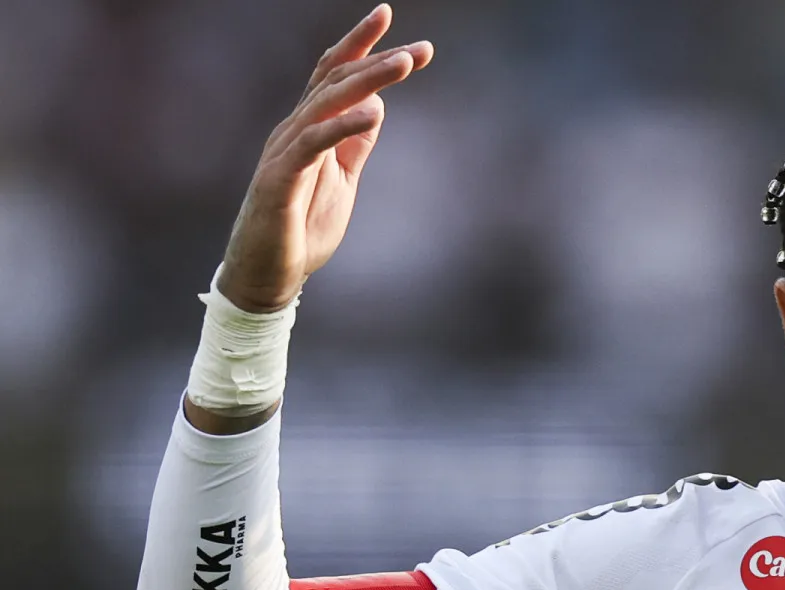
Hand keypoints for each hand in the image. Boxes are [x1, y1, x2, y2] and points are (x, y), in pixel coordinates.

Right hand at [217, 4, 432, 311]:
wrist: (267, 275)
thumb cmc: (301, 227)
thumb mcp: (341, 178)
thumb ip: (354, 143)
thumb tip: (376, 107)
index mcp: (309, 128)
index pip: (334, 75)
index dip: (361, 45)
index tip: (390, 17)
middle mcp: (294, 130)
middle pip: (335, 80)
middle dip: (377, 58)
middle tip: (421, 48)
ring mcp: (284, 152)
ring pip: (326, 103)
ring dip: (367, 81)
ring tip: (404, 64)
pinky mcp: (279, 179)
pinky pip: (313, 144)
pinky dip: (343, 125)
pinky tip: (373, 113)